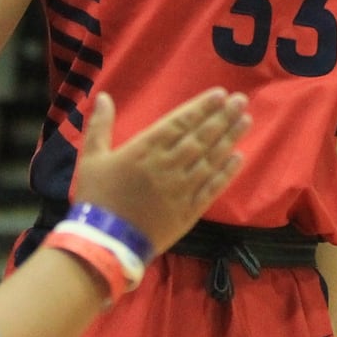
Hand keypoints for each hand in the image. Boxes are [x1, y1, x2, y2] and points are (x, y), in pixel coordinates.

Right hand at [70, 89, 248, 252]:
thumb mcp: (91, 157)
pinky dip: (227, 173)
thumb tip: (104, 95)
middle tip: (241, 101)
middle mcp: (168, 165)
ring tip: (246, 121)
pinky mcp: (189, 211)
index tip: (220, 94)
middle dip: (223, 117)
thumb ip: (99, 125)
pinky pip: (212, 188)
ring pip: (211, 159)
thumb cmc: (97, 198)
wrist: (105, 242)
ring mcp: (182, 189)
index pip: (180, 122)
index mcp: (145, 149)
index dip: (201, 107)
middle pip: (201, 137)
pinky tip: (239, 158)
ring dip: (230, 139)